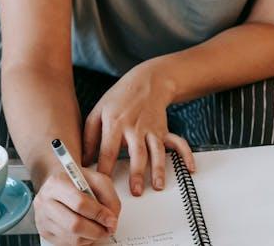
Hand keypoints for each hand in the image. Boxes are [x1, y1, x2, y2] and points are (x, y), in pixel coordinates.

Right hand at [33, 166, 120, 245]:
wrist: (59, 185)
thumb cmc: (78, 182)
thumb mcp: (97, 180)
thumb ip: (109, 197)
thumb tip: (112, 219)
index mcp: (58, 183)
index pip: (79, 203)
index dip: (99, 214)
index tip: (111, 220)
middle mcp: (45, 200)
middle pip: (74, 225)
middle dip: (97, 230)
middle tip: (108, 229)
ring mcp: (42, 217)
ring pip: (71, 238)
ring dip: (91, 237)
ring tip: (99, 229)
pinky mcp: (44, 231)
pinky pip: (66, 244)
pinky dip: (82, 241)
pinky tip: (87, 231)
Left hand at [82, 63, 195, 195]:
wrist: (147, 82)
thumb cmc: (120, 98)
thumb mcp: (98, 112)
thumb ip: (89, 136)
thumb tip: (83, 160)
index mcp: (115, 123)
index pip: (108, 150)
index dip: (104, 168)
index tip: (101, 185)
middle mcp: (134, 127)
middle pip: (136, 153)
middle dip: (137, 173)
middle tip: (136, 191)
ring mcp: (151, 129)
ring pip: (157, 151)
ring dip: (159, 169)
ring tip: (158, 186)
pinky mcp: (163, 130)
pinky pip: (177, 143)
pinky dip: (185, 155)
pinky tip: (189, 168)